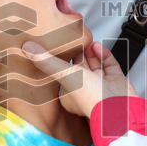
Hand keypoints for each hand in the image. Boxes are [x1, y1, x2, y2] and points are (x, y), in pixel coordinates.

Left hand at [21, 41, 137, 117]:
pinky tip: (98, 47)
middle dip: (78, 52)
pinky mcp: (115, 81)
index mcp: (69, 94)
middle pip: (79, 67)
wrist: (119, 106)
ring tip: (87, 40)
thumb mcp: (65, 75)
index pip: (62, 72)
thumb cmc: (91, 98)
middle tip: (74, 39)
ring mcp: (101, 85)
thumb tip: (27, 48)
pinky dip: (104, 54)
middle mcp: (85, 90)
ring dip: (90, 51)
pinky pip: (108, 64)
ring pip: (94, 64)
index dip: (61, 58)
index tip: (59, 46)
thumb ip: (46, 61)